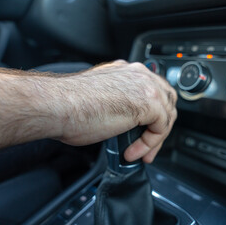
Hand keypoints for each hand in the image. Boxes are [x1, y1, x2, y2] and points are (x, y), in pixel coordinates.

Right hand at [58, 60, 177, 162]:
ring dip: (154, 138)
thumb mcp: (100, 99)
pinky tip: (132, 151)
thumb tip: (122, 121)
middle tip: (147, 146)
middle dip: (159, 126)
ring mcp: (145, 86)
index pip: (152, 91)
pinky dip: (149, 144)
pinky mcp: (149, 102)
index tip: (142, 133)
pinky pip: (161, 127)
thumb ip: (117, 103)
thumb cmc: (68, 104)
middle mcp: (138, 74)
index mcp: (126, 71)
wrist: (58, 105)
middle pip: (165, 101)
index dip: (151, 115)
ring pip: (167, 115)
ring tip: (140, 153)